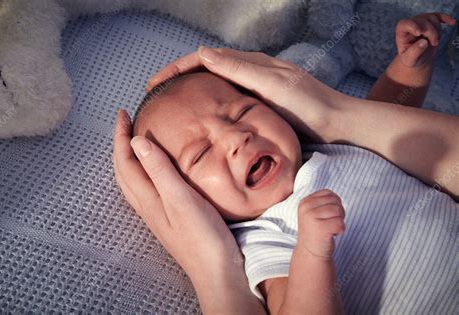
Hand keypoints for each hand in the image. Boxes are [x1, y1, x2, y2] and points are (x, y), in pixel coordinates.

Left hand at [112, 109, 242, 278]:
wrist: (215, 270)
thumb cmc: (202, 236)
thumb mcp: (180, 198)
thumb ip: (159, 170)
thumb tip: (137, 141)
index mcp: (147, 198)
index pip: (125, 161)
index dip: (120, 136)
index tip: (122, 113)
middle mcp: (147, 205)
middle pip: (124, 170)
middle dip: (120, 144)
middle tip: (125, 122)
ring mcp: (157, 213)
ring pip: (133, 180)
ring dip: (129, 158)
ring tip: (134, 141)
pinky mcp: (169, 217)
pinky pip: (146, 188)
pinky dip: (143, 171)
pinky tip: (155, 171)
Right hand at [146, 46, 342, 141]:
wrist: (337, 123)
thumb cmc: (310, 105)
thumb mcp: (274, 85)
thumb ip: (241, 69)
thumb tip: (204, 53)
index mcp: (251, 63)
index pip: (205, 58)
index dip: (178, 68)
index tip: (155, 83)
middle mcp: (251, 71)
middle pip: (206, 68)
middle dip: (179, 77)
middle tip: (156, 94)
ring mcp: (254, 88)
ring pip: (215, 83)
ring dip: (191, 89)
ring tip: (171, 103)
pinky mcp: (259, 103)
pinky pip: (227, 98)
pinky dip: (208, 102)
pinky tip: (202, 114)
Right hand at [296, 189, 345, 259]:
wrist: (310, 253)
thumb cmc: (316, 232)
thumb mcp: (314, 213)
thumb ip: (323, 202)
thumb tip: (336, 197)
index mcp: (305, 202)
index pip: (329, 193)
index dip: (335, 204)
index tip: (328, 216)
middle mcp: (306, 208)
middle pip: (336, 202)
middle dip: (339, 213)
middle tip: (330, 223)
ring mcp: (312, 217)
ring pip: (339, 211)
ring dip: (339, 222)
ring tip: (330, 229)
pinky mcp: (320, 228)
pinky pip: (340, 223)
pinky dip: (340, 230)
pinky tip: (332, 235)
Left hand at [396, 12, 455, 67]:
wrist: (419, 58)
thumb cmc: (411, 59)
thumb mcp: (410, 59)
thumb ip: (415, 52)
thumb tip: (424, 42)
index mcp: (401, 33)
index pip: (404, 24)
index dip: (412, 26)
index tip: (419, 33)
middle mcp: (410, 25)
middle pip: (422, 21)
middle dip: (431, 32)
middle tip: (434, 44)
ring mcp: (421, 22)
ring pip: (432, 19)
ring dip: (437, 31)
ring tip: (434, 42)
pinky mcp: (430, 22)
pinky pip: (438, 16)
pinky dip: (445, 19)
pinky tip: (452, 23)